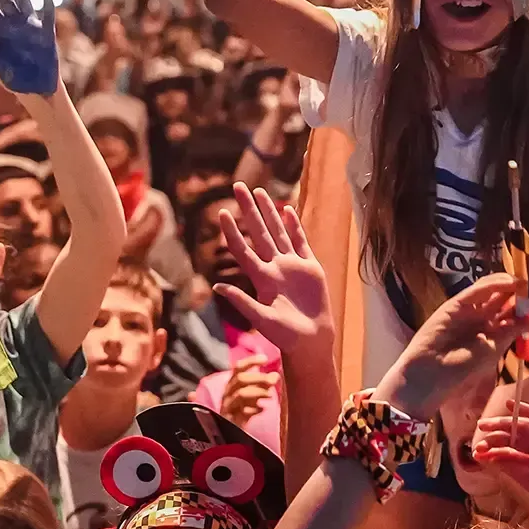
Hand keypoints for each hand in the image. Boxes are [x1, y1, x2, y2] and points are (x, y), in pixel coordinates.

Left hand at [211, 182, 333, 353]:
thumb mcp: (262, 320)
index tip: (222, 212)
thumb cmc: (285, 336)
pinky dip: (295, 226)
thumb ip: (242, 302)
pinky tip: (289, 211)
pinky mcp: (310, 268)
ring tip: (261, 192)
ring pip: (279, 232)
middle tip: (237, 186)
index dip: (232, 231)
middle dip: (249, 209)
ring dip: (270, 212)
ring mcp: (292, 266)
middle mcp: (274, 268)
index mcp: (262, 279)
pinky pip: (301, 242)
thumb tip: (217, 288)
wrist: (311, 342)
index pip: (243, 249)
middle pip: (259, 232)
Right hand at [220, 355, 279, 426]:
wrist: (230, 434)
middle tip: (274, 379)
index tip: (265, 359)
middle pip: (240, 379)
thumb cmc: (243, 410)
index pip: (238, 368)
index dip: (250, 361)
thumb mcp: (251, 395)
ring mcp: (228, 407)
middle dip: (258, 378)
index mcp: (232, 384)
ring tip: (270, 395)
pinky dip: (254, 410)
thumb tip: (276, 375)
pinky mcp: (231, 421)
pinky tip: (263, 409)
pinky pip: (243, 413)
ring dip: (258, 392)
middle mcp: (227, 393)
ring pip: (241, 394)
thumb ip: (261, 385)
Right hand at [373, 273, 524, 419]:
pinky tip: (509, 281)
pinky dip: (493, 284)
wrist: (432, 372)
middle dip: (519, 293)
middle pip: (503, 301)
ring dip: (508, 285)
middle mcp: (481, 321)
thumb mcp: (494, 349)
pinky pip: (477, 290)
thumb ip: (512, 332)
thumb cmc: (462, 367)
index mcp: (491, 335)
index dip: (527, 309)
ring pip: (491, 292)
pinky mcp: (456, 304)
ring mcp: (469, 311)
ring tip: (526, 280)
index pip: (513, 316)